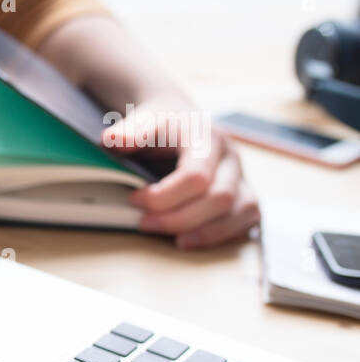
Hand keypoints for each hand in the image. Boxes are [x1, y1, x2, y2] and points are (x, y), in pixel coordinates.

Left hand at [103, 98, 259, 247]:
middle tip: (144, 223)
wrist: (182, 120)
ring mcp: (242, 176)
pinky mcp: (245, 191)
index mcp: (208, 137)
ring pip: (242, 210)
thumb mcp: (144, 120)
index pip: (196, 175)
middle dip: (179, 218)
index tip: (134, 199)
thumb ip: (130, 130)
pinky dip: (223, 233)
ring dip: (206, 232)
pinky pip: (249, 217)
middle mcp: (231, 157)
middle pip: (220, 197)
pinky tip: (194, 239)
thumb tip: (113, 139)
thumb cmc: (163, 125)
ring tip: (174, 241)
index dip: (164, 196)